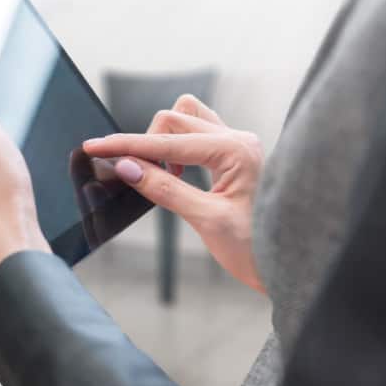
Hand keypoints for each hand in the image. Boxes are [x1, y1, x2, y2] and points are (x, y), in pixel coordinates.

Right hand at [83, 94, 264, 291]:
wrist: (291, 266)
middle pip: (174, 120)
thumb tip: (127, 167)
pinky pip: (197, 134)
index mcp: (235, 151)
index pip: (167, 143)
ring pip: (186, 119)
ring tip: (162, 174)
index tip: (94, 146)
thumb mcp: (206, 221)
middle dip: (146, 143)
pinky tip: (175, 173)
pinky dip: (176, 146)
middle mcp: (238, 139)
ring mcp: (237, 145)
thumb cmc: (258, 248)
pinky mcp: (234, 156)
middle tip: (135, 176)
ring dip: (163, 139)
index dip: (126, 145)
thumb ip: (164, 189)